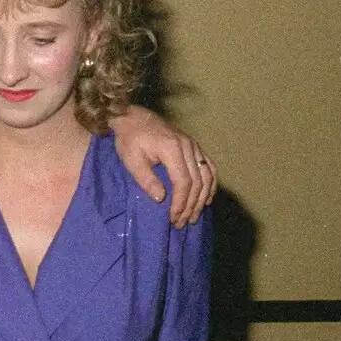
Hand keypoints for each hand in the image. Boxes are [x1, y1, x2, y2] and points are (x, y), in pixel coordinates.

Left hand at [110, 106, 216, 226]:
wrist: (133, 118)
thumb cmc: (130, 139)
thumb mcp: (131, 160)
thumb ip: (146, 179)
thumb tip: (161, 198)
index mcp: (172, 148)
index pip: (183, 181)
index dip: (180, 202)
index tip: (173, 218)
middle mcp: (188, 146)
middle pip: (197, 182)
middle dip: (190, 205)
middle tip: (182, 223)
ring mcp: (194, 145)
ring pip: (207, 176)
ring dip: (202, 198)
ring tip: (194, 216)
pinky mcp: (194, 146)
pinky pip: (209, 167)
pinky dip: (211, 184)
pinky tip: (206, 199)